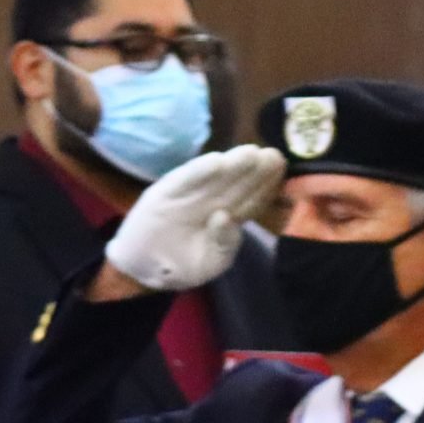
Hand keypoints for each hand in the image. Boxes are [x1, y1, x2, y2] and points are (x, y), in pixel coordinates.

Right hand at [99, 145, 285, 295]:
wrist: (142, 269)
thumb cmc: (181, 265)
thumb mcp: (210, 262)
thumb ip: (225, 244)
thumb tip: (227, 219)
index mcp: (226, 215)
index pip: (250, 198)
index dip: (266, 184)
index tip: (282, 170)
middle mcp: (210, 200)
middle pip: (236, 184)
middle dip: (255, 170)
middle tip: (274, 155)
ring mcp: (188, 195)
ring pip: (214, 178)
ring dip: (232, 165)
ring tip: (250, 153)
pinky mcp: (164, 194)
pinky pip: (183, 182)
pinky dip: (198, 172)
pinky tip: (215, 162)